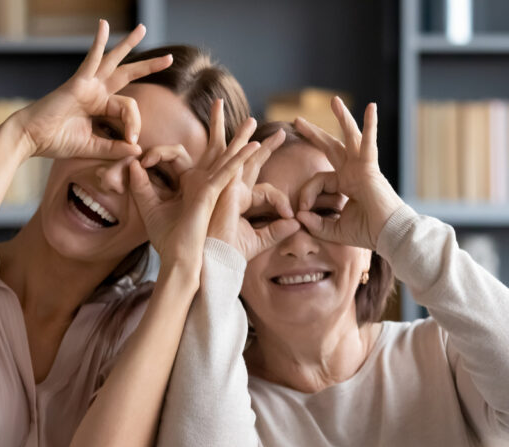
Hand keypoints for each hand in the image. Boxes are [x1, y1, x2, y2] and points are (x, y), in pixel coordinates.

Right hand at [10, 21, 171, 159]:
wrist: (31, 138)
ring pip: (114, 62)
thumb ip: (114, 148)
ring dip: (129, 45)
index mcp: (99, 107)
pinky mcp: (78, 82)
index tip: (132, 141)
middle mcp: (96, 92)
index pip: (128, 109)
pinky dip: (98, 42)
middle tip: (169, 58)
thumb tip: (138, 149)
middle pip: (127, 75)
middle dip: (149, 66)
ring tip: (143, 29)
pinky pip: (91, 59)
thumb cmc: (56, 141)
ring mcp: (87, 85)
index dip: (135, 124)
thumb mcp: (92, 148)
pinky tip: (103, 25)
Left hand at [129, 100, 260, 275]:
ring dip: (238, 139)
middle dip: (218, 127)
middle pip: (213, 151)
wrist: (178, 261)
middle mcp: (202, 184)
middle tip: (218, 103)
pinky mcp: (214, 194)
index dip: (154, 155)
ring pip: (226, 158)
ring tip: (251, 121)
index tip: (139, 164)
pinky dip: (239, 159)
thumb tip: (133, 164)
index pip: (174, 157)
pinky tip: (254, 147)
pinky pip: (228, 172)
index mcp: (188, 186)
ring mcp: (210, 188)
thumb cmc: (166, 240)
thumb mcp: (148, 208)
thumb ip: (140, 185)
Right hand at [207, 129, 300, 260]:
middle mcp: (228, 191)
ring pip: (233, 157)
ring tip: (251, 120)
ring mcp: (220, 189)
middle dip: (258, 144)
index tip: (291, 215)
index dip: (281, 199)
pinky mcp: (216, 192)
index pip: (264, 188)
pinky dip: (242, 157)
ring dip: (242, 137)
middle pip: (245, 161)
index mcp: (237, 201)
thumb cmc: (228, 255)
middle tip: (273, 130)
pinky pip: (231, 170)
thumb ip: (277, 231)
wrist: (211, 264)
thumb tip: (297, 224)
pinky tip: (254, 145)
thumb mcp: (258, 241)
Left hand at [293, 99, 404, 249]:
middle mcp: (353, 172)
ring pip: (349, 138)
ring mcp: (362, 168)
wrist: (389, 236)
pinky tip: (371, 107)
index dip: (305, 194)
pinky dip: (370, 126)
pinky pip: (369, 143)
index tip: (300, 211)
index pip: (317, 180)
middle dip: (314, 133)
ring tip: (334, 100)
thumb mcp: (333, 230)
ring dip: (342, 118)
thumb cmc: (367, 233)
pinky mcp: (370, 168)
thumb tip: (298, 216)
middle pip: (331, 147)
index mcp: (345, 184)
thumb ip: (315, 224)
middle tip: (297, 120)